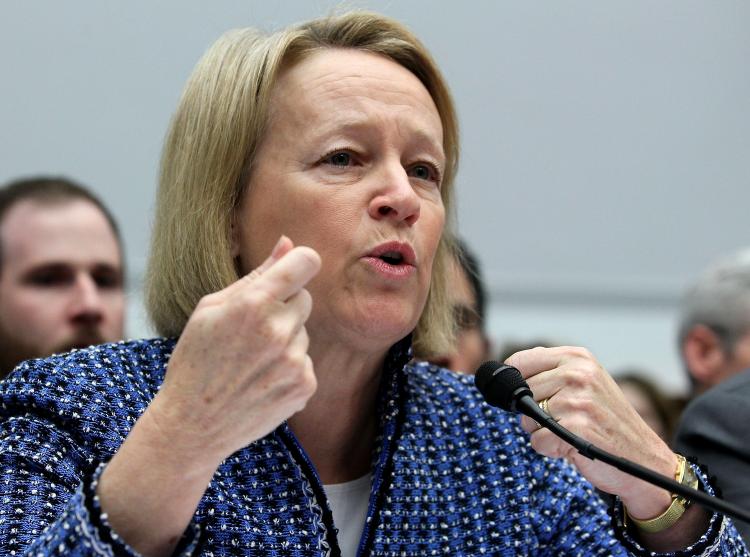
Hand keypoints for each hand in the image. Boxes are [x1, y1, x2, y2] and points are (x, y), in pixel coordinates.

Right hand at [147, 235, 321, 465]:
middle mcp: (278, 330)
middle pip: (304, 299)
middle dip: (284, 308)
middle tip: (251, 332)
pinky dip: (289, 368)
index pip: (306, 262)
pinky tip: (261, 381)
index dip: (300, 263)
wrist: (192, 425)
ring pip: (303, 332)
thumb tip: (288, 243)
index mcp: (253, 304)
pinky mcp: (304, 386)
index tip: (292, 271)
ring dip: (285, 340)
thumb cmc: (195, 360)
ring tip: (251, 362)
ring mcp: (293, 361)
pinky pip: (305, 361)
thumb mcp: (211, 309)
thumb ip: (257, 274)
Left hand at [509, 346, 675, 518]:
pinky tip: (572, 446)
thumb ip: (551, 372)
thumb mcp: (586, 383)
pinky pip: (537, 441)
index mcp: (577, 357)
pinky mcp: (576, 427)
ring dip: (542, 432)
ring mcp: (577, 400)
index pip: (520, 361)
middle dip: (532, 411)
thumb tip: (507, 371)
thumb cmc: (607, 421)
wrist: (644, 458)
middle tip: (562, 420)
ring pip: (527, 418)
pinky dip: (550, 450)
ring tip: (570, 432)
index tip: (527, 396)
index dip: (515, 383)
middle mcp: (578, 373)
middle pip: (522, 392)